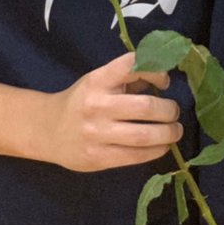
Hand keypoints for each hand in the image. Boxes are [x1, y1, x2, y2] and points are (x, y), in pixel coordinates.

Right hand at [40, 51, 182, 172]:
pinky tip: (163, 146)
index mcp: (98, 80)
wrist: (48, 130)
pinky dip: (155, 151)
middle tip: (175, 112)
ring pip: (143, 135)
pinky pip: (135, 156)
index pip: (132, 66)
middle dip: (169, 109)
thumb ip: (128, 79)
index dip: (156, 71)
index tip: (165, 81)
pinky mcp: (98, 157)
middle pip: (145, 106)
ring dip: (168, 133)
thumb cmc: (81, 101)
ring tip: (175, 130)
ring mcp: (97, 133)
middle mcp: (97, 105)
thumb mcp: (99, 81)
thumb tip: (163, 77)